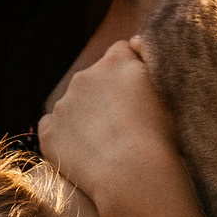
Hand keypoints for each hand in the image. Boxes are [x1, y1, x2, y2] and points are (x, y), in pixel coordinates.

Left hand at [38, 39, 181, 211]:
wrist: (132, 175)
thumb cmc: (159, 136)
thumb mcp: (167, 92)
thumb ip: (148, 62)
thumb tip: (135, 41)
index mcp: (116, 63)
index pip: (120, 51)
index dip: (130, 71)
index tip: (137, 92)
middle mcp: (84, 77)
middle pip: (94, 78)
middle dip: (104, 94)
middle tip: (123, 124)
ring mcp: (63, 105)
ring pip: (73, 105)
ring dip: (84, 116)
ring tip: (106, 146)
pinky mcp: (49, 133)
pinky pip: (52, 128)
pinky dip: (64, 137)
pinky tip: (83, 153)